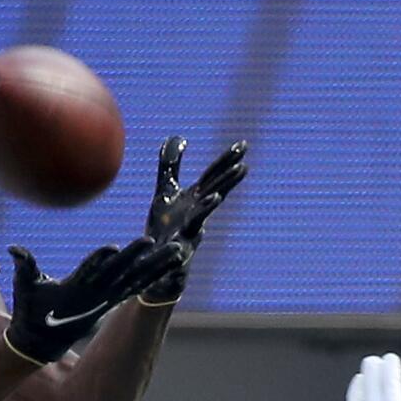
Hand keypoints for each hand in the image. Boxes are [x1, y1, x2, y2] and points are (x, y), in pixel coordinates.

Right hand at [2, 237, 188, 364]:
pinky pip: (137, 287)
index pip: (88, 272)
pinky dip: (154, 276)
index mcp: (74, 290)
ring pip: (136, 279)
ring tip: (177, 252)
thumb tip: (14, 248)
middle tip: (153, 240)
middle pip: (119, 272)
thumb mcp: (24, 288)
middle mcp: (95, 296)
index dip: (100, 260)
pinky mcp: (111, 302)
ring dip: (157, 266)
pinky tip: (171, 266)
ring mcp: (106, 300)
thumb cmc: (30, 312)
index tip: (114, 248)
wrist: (41, 342)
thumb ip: (24, 266)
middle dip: (136, 257)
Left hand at [138, 136, 248, 305]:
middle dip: (227, 181)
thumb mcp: (165, 191)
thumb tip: (178, 137)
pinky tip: (189, 232)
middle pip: (213, 194)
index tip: (243, 144)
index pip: (214, 176)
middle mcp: (196, 214)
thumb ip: (171, 165)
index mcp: (195, 199)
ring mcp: (189, 233)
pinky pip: (181, 244)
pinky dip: (185, 236)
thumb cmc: (165, 227)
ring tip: (218, 196)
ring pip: (201, 218)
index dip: (228, 160)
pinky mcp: (176, 251)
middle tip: (244, 166)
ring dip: (209, 207)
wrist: (157, 262)